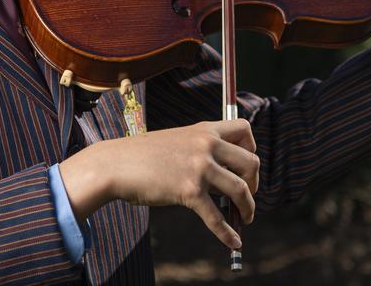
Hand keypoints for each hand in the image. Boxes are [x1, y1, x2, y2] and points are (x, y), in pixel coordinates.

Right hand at [58, 119, 257, 249]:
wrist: (116, 164)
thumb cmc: (143, 156)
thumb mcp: (177, 142)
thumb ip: (200, 151)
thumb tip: (224, 178)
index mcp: (203, 130)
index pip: (244, 128)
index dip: (252, 148)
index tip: (245, 167)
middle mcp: (205, 144)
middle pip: (251, 162)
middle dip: (255, 183)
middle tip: (247, 196)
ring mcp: (199, 167)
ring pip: (241, 189)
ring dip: (249, 208)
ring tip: (246, 218)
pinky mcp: (189, 190)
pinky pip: (217, 216)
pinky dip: (228, 233)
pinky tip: (234, 242)